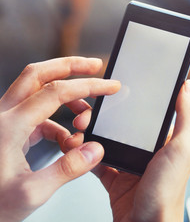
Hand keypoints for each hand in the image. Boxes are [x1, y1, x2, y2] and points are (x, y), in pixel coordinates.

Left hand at [0, 57, 119, 221]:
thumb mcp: (31, 193)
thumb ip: (67, 169)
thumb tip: (95, 150)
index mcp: (9, 126)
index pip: (56, 92)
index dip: (88, 86)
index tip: (110, 86)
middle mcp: (4, 116)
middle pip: (39, 74)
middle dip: (71, 66)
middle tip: (95, 66)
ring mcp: (5, 121)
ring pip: (38, 92)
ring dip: (67, 99)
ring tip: (85, 120)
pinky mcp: (9, 130)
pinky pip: (38, 114)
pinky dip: (59, 122)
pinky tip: (68, 141)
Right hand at [65, 80, 189, 221]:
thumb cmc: (167, 193)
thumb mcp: (182, 149)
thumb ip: (186, 117)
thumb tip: (187, 87)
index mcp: (165, 140)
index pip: (146, 112)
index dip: (129, 100)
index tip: (112, 90)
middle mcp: (148, 150)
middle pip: (122, 124)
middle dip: (103, 115)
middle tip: (88, 114)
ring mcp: (130, 163)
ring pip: (107, 140)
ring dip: (91, 132)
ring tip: (80, 128)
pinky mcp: (115, 177)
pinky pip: (97, 160)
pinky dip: (85, 153)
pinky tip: (77, 145)